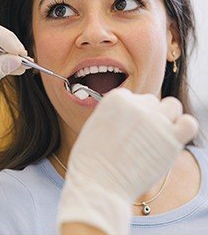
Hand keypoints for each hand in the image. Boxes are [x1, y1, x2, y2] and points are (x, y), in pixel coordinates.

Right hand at [58, 88, 197, 234]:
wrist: (98, 183)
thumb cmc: (91, 160)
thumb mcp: (95, 124)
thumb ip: (115, 114)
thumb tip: (130, 116)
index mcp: (117, 98)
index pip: (134, 97)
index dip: (131, 114)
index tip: (127, 129)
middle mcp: (137, 105)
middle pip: (152, 102)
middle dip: (148, 117)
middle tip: (140, 138)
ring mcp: (156, 121)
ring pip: (173, 106)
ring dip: (167, 118)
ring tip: (157, 136)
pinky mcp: (171, 139)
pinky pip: (189, 124)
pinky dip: (184, 128)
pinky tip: (172, 140)